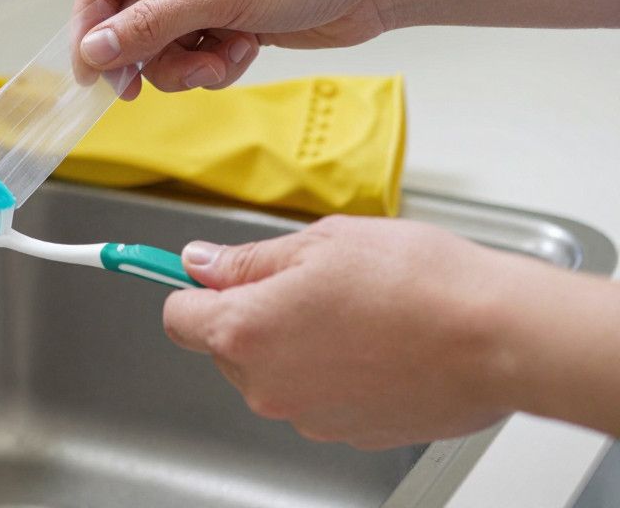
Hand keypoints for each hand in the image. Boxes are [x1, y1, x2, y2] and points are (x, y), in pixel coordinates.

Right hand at [74, 0, 396, 95]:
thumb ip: (150, 26)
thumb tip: (94, 50)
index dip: (90, 29)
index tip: (92, 73)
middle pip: (128, 23)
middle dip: (149, 57)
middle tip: (148, 89)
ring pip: (161, 48)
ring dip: (186, 67)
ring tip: (222, 62)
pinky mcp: (227, 20)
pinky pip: (195, 56)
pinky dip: (215, 65)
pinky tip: (245, 53)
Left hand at [162, 216, 547, 448]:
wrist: (497, 338)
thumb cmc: (417, 283)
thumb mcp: (320, 243)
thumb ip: (249, 259)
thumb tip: (201, 262)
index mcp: (246, 332)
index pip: (179, 317)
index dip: (192, 289)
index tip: (206, 274)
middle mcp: (268, 386)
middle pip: (226, 347)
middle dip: (253, 313)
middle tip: (308, 280)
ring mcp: (308, 416)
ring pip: (275, 371)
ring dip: (296, 342)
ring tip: (354, 309)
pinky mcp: (348, 432)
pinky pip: (318, 394)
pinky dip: (333, 370)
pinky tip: (375, 341)